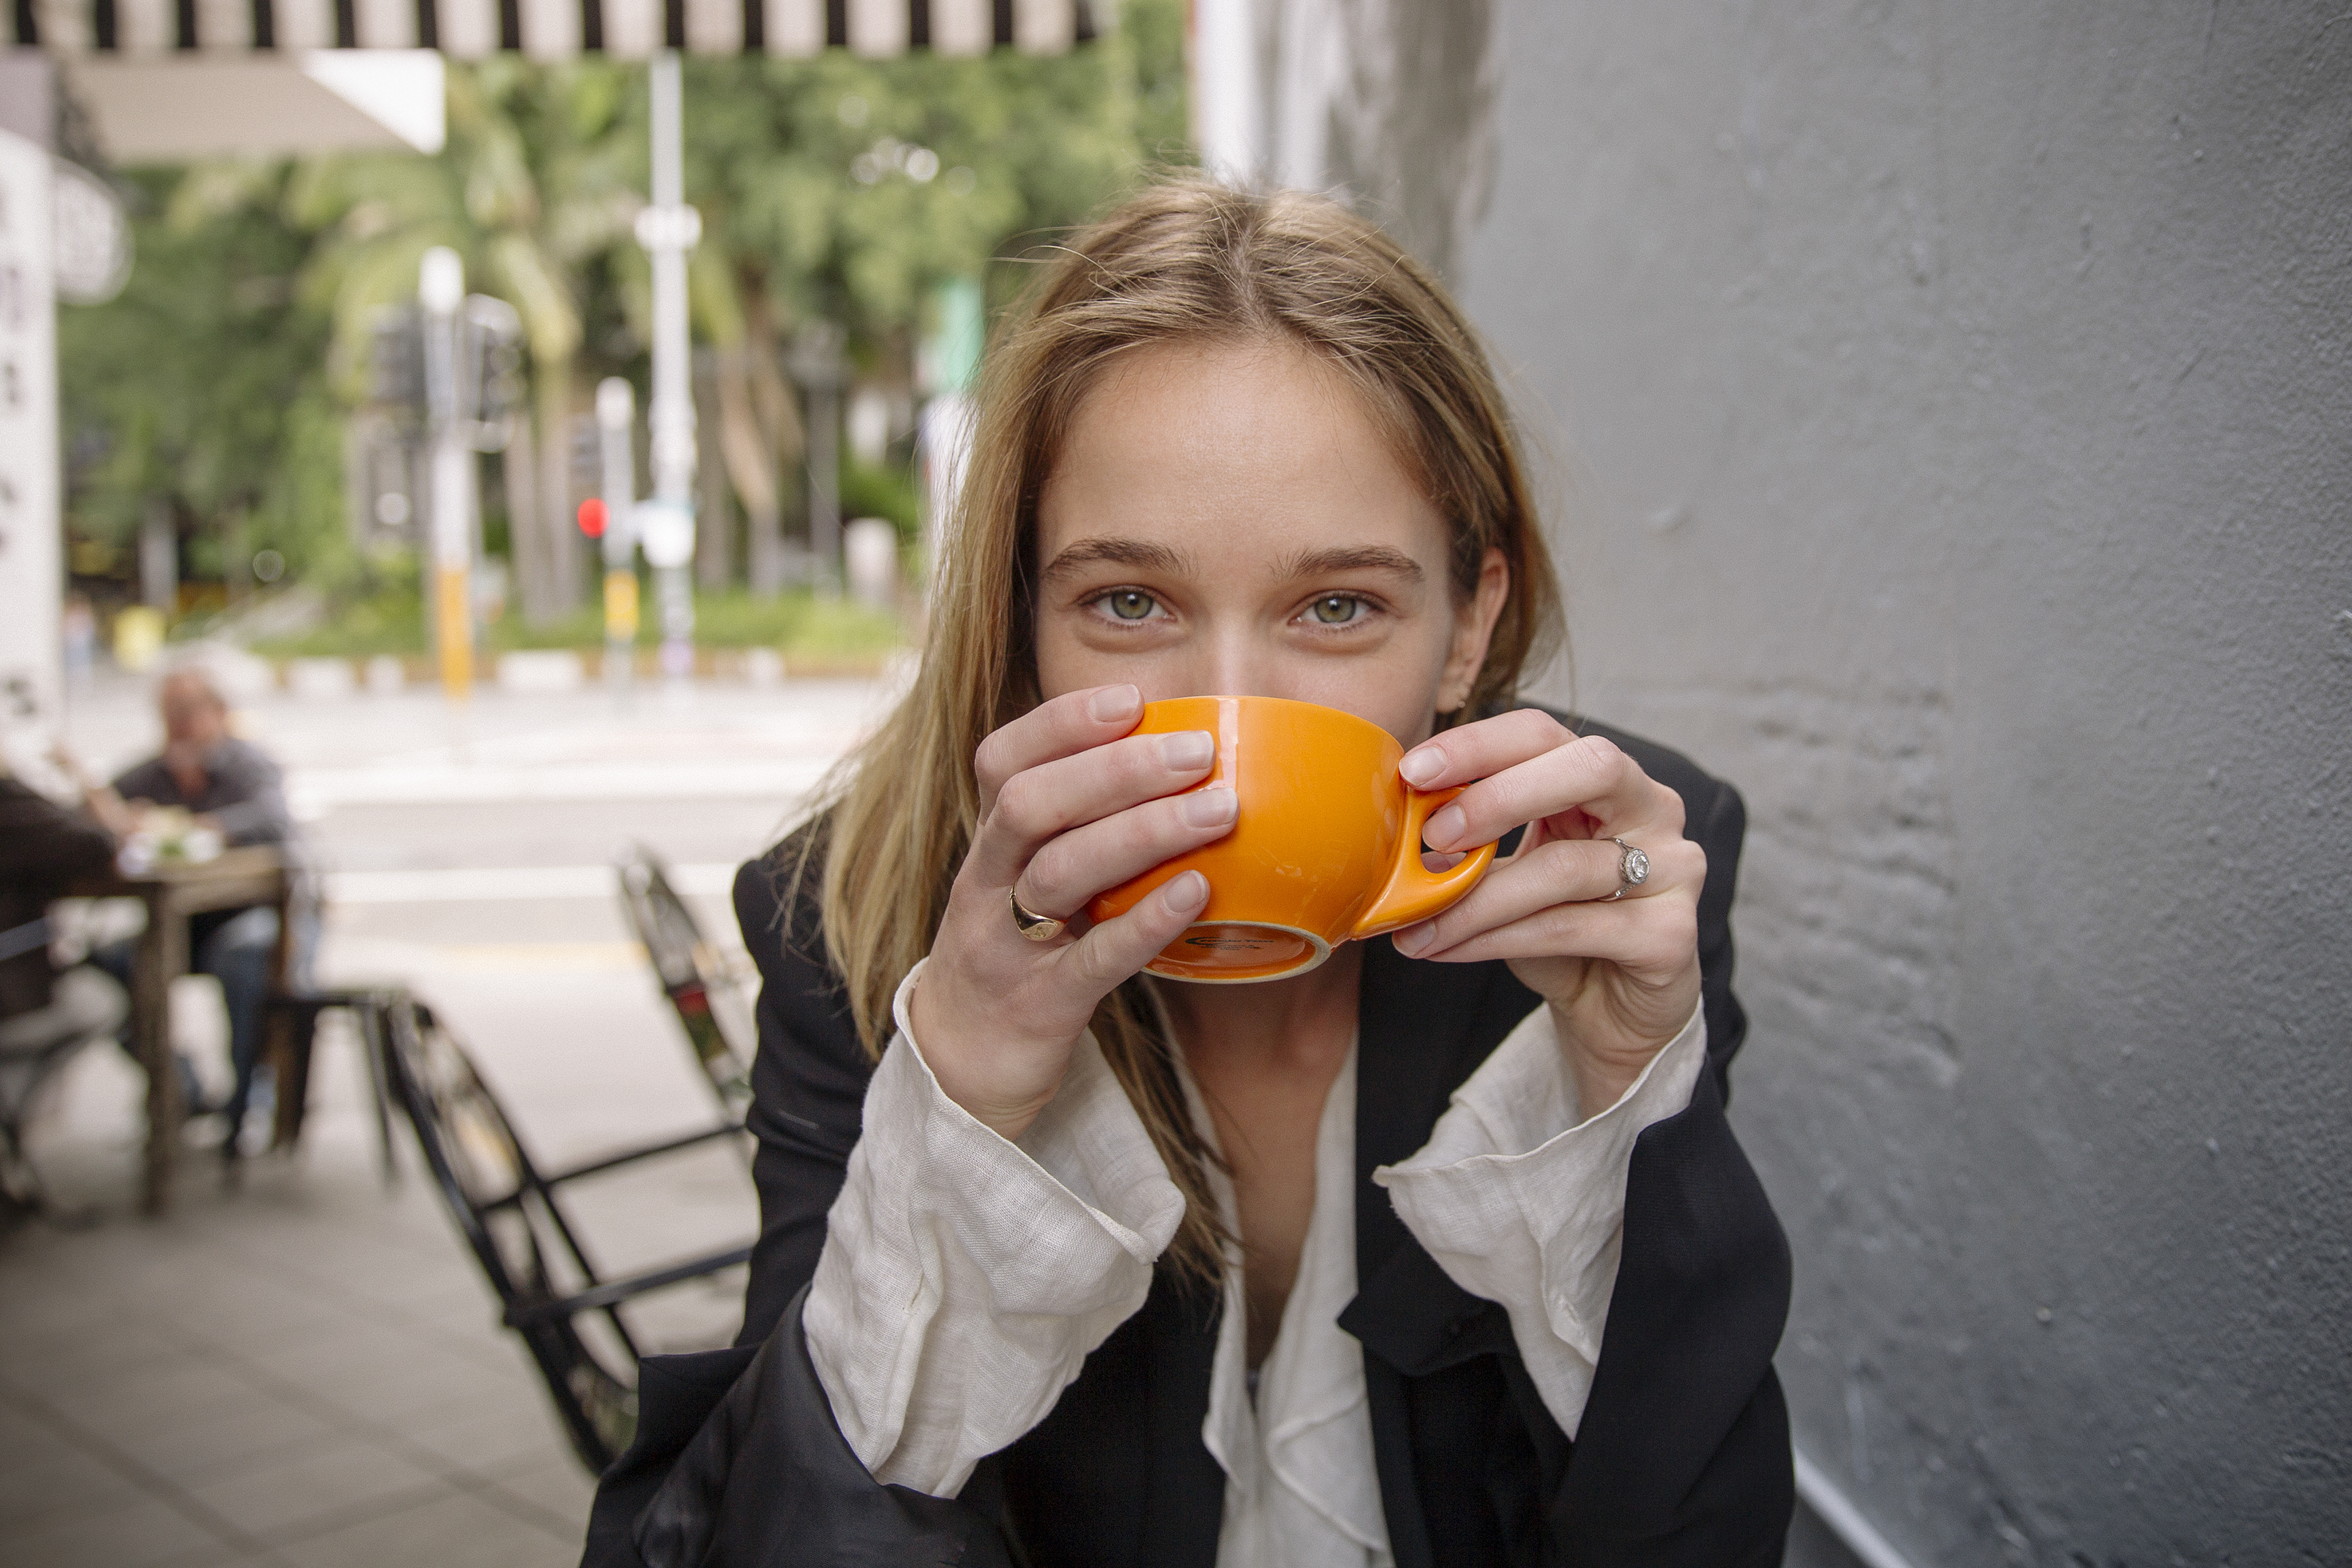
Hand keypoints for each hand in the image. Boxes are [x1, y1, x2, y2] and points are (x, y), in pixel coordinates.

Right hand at [909, 684, 1238, 1140]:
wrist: (961, 1066)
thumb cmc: (1019, 952)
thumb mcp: (1028, 880)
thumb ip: (1079, 829)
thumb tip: (1182, 766)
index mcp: (989, 842)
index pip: (1001, 761)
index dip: (1061, 724)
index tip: (1131, 699)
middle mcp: (985, 883)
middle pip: (1032, 806)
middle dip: (1116, 770)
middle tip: (1197, 752)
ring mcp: (1005, 945)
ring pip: (1059, 873)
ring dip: (1141, 833)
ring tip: (1218, 811)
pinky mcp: (1038, 1005)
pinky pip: (1091, 959)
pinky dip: (1144, 921)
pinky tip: (1196, 891)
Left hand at [1388, 711, 1704, 1114]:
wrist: (1613, 1012)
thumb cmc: (1558, 926)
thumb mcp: (1510, 872)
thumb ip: (1472, 841)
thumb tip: (1395, 828)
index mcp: (1605, 778)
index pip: (1545, 734)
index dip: (1479, 744)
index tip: (1415, 770)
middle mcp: (1652, 808)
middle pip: (1589, 768)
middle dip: (1500, 795)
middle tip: (1433, 834)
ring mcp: (1674, 869)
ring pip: (1565, 865)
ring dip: (1477, 897)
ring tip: (1417, 923)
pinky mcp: (1671, 934)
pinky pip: (1569, 927)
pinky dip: (1496, 939)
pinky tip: (1448, 949)